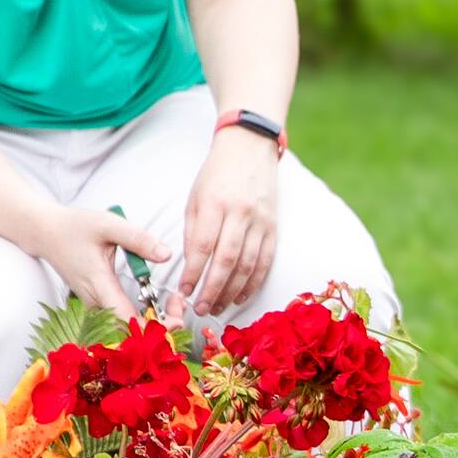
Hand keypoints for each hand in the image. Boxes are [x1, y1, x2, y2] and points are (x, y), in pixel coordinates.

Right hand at [26, 199, 169, 315]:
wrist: (47, 233)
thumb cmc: (75, 228)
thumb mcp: (109, 225)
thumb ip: (138, 239)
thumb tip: (166, 255)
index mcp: (99, 285)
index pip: (127, 321)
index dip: (154, 329)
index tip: (177, 322)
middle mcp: (96, 302)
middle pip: (130, 332)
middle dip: (162, 326)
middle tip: (180, 306)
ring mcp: (95, 307)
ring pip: (126, 329)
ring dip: (155, 324)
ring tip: (175, 304)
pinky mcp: (97, 306)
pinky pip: (122, 322)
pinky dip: (144, 319)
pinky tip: (160, 305)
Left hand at [174, 132, 281, 323]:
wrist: (250, 148)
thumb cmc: (216, 174)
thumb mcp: (195, 197)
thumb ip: (194, 231)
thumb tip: (192, 267)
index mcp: (216, 203)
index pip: (203, 246)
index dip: (193, 273)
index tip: (183, 292)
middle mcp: (240, 213)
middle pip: (227, 260)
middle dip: (212, 289)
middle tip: (200, 308)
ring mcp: (260, 221)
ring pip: (248, 265)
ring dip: (232, 291)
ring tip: (217, 307)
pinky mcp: (273, 227)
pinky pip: (265, 261)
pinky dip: (253, 282)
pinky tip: (241, 296)